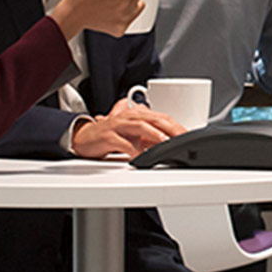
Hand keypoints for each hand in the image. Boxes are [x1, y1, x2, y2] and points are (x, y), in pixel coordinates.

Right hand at [70, 98, 186, 158]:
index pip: (162, 118)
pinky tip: (140, 156)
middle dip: (171, 129)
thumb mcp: (133, 134)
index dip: (177, 127)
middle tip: (182, 139)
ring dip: (155, 135)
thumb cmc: (111, 135)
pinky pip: (123, 143)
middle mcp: (130, 117)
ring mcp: (118, 126)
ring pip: (141, 127)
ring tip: (165, 143)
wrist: (84, 137)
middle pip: (155, 120)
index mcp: (138, 114)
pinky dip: (133, 150)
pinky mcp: (108, 137)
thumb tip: (169, 143)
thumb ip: (150, 136)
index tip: (188, 137)